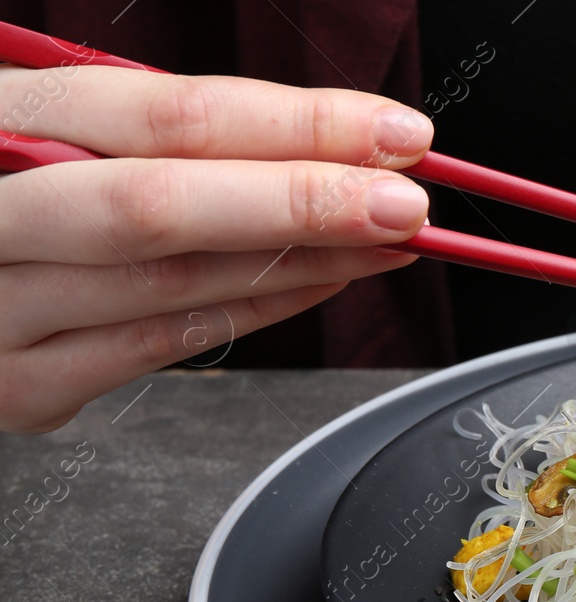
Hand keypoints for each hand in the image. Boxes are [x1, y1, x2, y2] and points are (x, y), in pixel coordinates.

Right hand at [0, 64, 434, 433]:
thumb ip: (146, 135)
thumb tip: (304, 137)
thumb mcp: (45, 135)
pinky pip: (159, 348)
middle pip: (162, 202)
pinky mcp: (16, 385)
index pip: (164, 114)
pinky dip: (251, 316)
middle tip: (408, 203)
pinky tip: (316, 289)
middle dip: (303, 200)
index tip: (394, 132)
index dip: (292, 124)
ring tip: (386, 242)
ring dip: (301, 264)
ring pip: (172, 282)